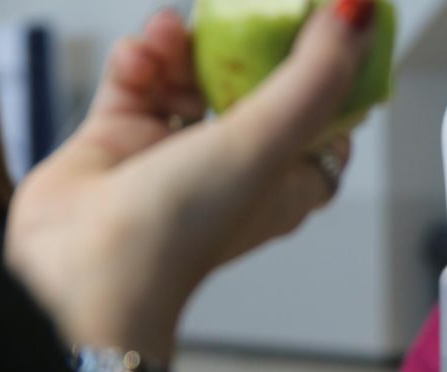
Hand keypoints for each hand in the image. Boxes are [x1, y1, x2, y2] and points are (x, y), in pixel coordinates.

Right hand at [5, 1, 374, 360]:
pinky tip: (136, 56)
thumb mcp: (269, 141)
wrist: (85, 271)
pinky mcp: (120, 144)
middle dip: (242, 47)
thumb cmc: (186, 226)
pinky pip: (137, 85)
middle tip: (235, 14)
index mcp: (286, 183)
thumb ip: (315, 77)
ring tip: (166, 34)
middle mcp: (236, 171)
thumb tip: (360, 16)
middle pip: (254, 91)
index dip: (327, 79)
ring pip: (190, 79)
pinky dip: (138, 63)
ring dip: (180, 49)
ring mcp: (176, 156)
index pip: (325, 127)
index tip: (324, 30)